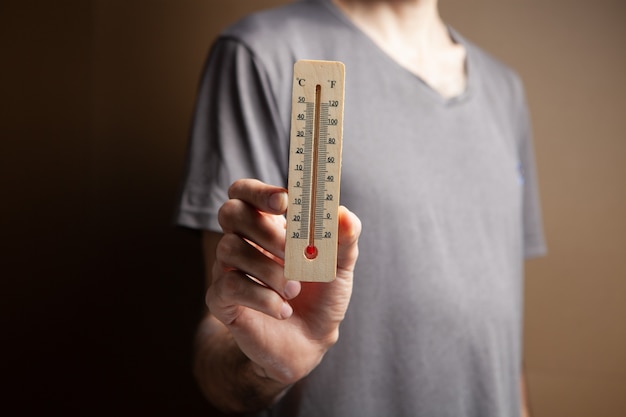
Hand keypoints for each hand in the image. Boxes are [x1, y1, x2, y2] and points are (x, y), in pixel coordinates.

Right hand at [207, 178, 360, 384]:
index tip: (285, 202)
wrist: (310, 341)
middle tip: (293, 251)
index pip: (245, 191)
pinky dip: (262, 297)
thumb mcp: (341, 264)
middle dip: (264, 229)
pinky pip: (229, 284)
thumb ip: (344, 237)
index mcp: (268, 224)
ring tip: (294, 290)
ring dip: (270, 270)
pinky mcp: (221, 299)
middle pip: (230, 211)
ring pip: (229, 248)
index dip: (259, 191)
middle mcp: (243, 241)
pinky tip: (283, 310)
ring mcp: (228, 269)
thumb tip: (342, 213)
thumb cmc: (322, 294)